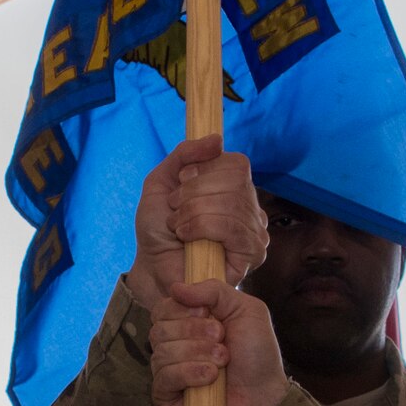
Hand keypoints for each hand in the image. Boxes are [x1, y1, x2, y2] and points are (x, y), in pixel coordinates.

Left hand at [127, 137, 268, 309]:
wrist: (150, 265)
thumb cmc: (158, 227)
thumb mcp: (162, 181)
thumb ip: (185, 154)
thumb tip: (217, 140)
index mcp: (234, 188)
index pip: (237, 164)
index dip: (204, 170)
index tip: (181, 185)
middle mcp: (251, 208)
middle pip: (235, 182)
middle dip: (193, 194)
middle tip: (175, 212)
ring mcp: (255, 232)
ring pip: (232, 203)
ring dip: (193, 212)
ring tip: (178, 227)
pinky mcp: (251, 255)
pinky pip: (233, 228)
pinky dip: (201, 227)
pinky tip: (187, 238)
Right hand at [151, 282, 285, 405]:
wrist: (267, 389)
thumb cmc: (257, 350)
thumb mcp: (244, 308)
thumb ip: (214, 290)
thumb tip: (176, 288)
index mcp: (186, 323)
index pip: (161, 309)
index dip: (180, 309)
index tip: (206, 312)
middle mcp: (174, 346)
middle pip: (159, 330)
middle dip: (194, 332)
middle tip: (221, 338)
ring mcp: (169, 373)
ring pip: (161, 353)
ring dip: (197, 353)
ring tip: (222, 360)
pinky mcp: (167, 398)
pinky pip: (163, 379)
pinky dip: (188, 373)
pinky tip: (210, 377)